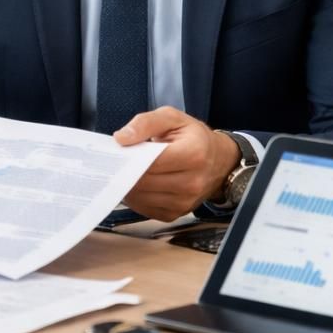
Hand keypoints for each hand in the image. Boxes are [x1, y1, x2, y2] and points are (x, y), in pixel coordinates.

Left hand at [113, 107, 239, 221]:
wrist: (219, 161)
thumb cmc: (193, 137)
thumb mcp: (172, 118)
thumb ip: (145, 123)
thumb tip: (121, 138)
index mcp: (193, 154)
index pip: (150, 161)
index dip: (128, 157)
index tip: (114, 153)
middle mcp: (191, 183)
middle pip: (144, 181)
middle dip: (125, 172)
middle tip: (114, 162)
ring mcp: (184, 202)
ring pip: (141, 197)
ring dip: (127, 186)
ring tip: (124, 171)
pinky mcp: (175, 214)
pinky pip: (145, 209)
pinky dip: (135, 197)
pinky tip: (135, 184)